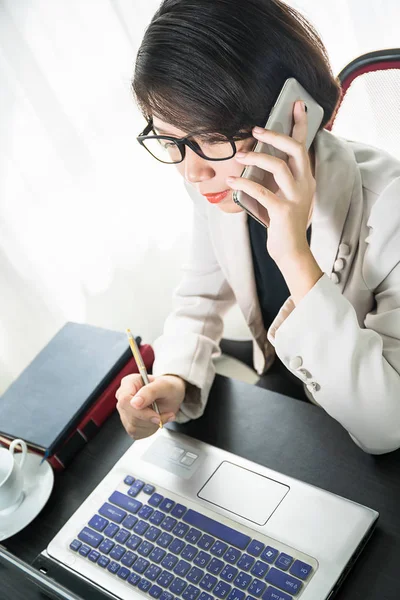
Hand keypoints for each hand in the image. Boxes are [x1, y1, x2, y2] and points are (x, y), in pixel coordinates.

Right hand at [115, 374, 185, 439]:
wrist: (171, 396)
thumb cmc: (167, 387)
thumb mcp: (164, 386)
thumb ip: (150, 392)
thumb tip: (135, 403)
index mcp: (128, 383)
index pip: (124, 400)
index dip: (139, 411)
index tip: (156, 416)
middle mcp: (123, 397)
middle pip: (130, 416)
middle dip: (150, 419)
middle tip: (167, 414)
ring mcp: (124, 411)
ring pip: (133, 427)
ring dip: (152, 425)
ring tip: (163, 415)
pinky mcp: (129, 423)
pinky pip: (136, 433)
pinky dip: (150, 430)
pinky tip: (156, 421)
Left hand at [226, 100, 315, 266]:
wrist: (291, 252)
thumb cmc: (283, 223)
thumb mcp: (284, 196)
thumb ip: (276, 179)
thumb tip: (254, 159)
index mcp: (306, 179)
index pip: (304, 146)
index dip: (301, 124)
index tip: (296, 103)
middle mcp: (305, 185)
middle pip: (295, 150)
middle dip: (276, 135)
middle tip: (256, 130)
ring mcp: (295, 198)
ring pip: (278, 167)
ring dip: (256, 157)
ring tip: (239, 157)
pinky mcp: (282, 211)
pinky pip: (262, 191)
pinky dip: (245, 183)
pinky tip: (232, 180)